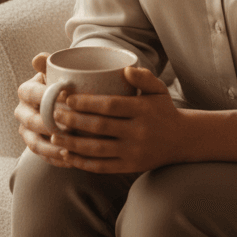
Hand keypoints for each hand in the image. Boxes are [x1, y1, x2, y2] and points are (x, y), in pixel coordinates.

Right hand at [14, 52, 71, 167]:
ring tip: (71, 149)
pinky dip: (55, 160)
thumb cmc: (65, 82)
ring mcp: (26, 131)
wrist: (65, 99)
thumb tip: (38, 58)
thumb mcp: (59, 72)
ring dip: (53, 148)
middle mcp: (22, 111)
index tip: (70, 99)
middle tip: (73, 128)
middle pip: (33, 121)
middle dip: (52, 126)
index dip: (49, 97)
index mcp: (26, 90)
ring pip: (35, 143)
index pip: (32, 93)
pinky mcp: (34, 146)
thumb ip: (50, 65)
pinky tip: (71, 161)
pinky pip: (42, 157)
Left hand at [48, 66, 185, 174]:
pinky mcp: (130, 167)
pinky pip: (102, 166)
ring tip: (54, 134)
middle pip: (100, 127)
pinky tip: (67, 155)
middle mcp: (138, 132)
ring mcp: (134, 152)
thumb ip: (144, 77)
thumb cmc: (163, 110)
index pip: (110, 105)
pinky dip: (82, 162)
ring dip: (73, 143)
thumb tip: (125, 69)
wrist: (182, 140)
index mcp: (143, 110)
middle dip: (74, 121)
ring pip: (97, 149)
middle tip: (54, 114)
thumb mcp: (159, 90)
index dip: (87, 102)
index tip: (67, 98)